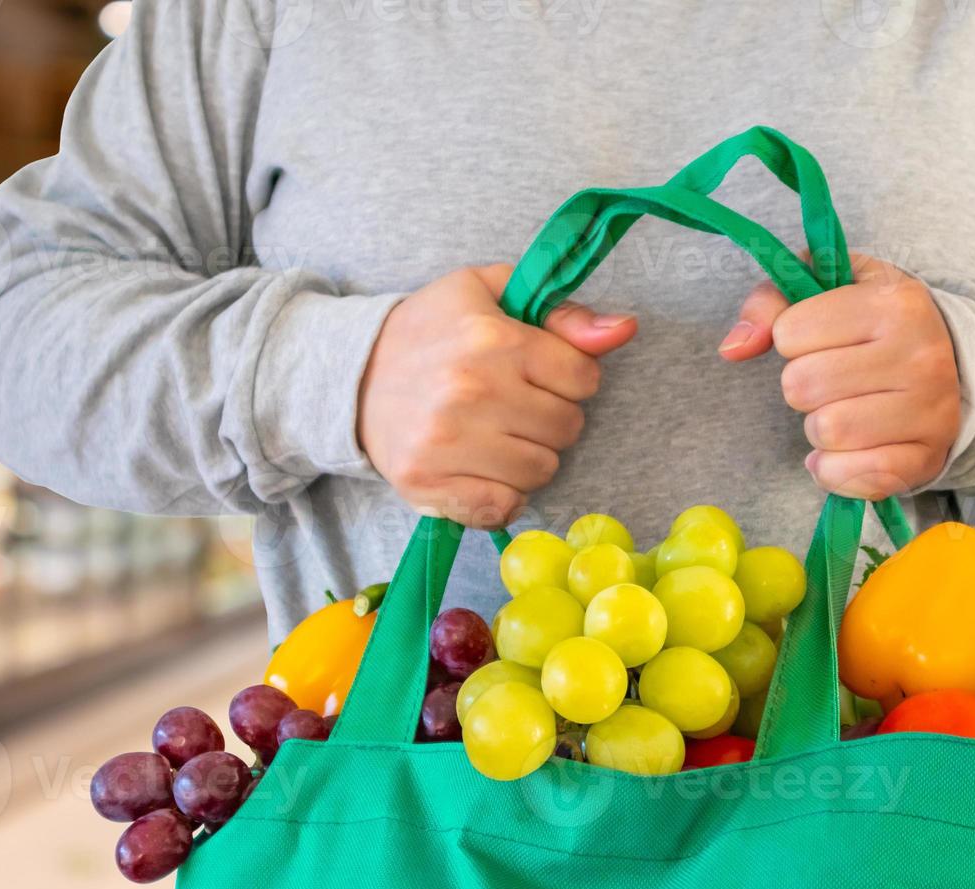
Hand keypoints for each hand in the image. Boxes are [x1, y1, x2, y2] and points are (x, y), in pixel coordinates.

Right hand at [357, 264, 635, 526]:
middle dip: (551, 418)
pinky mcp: (426, 483)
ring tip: (496, 435)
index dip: (569, 377)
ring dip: (529, 458)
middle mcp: (470, 391)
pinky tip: (482, 469)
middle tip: (513, 405)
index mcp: (491, 338)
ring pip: (542, 471)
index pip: (583, 378)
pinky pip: (504, 507)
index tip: (537, 373)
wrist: (350, 375)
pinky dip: (502, 495)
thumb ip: (563, 313)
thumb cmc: (431, 330)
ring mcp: (446, 442)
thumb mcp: (492, 294)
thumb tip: (624, 330)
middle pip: (568, 428)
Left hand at [718, 255, 958, 498]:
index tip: (820, 338)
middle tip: (829, 379)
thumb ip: (771, 304)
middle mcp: (920, 355)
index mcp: (894, 303)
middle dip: (801, 385)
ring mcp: (930, 410)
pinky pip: (854, 476)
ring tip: (841, 410)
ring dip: (817, 427)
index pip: (790, 332)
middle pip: (803, 385)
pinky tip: (843, 451)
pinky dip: (833, 470)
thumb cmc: (875, 321)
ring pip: (827, 431)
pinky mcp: (928, 458)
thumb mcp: (829, 288)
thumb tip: (733, 348)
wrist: (954, 361)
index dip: (792, 338)